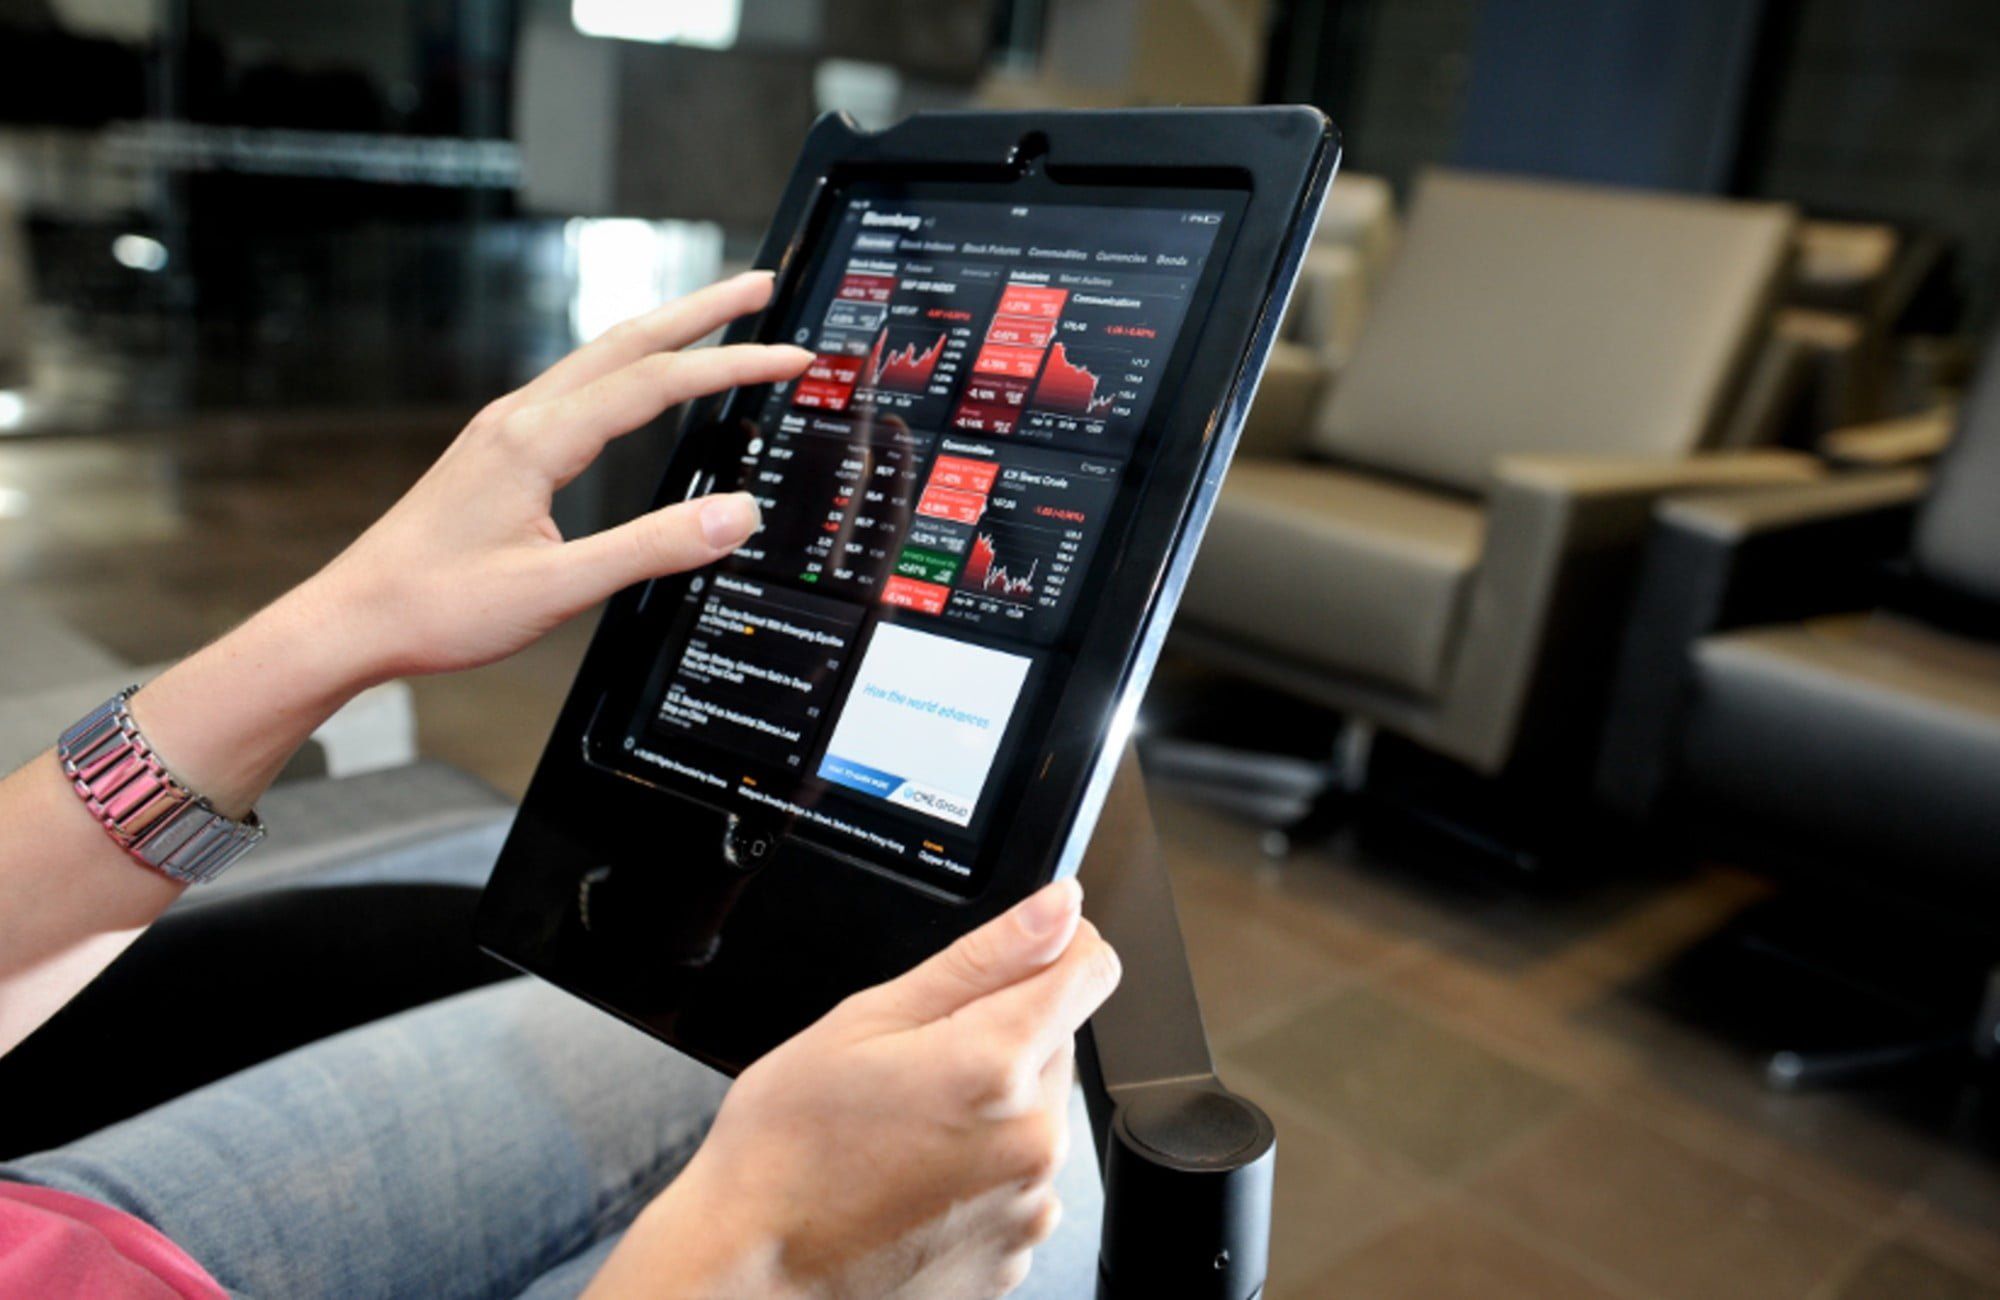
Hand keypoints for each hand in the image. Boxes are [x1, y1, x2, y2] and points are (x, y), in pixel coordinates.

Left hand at [303, 271, 812, 684]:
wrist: (352, 619)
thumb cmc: (437, 607)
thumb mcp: (557, 589)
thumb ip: (653, 548)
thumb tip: (735, 514)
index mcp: (536, 440)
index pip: (656, 382)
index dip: (731, 365)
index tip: (789, 356)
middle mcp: (519, 418)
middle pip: (628, 341)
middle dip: (702, 310)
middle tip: (763, 285)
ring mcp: (506, 429)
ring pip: (600, 357)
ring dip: (665, 332)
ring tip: (717, 317)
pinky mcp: (499, 449)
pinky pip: (578, 386)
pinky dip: (629, 367)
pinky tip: (640, 380)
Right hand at [589, 880, 1120, 1298]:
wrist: (748, 1271)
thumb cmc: (785, 1150)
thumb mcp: (867, 1020)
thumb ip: (982, 959)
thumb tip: (1058, 909)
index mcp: (994, 1066)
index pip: (1090, 970)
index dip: (1055, 947)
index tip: (1019, 953)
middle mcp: (1032, 1141)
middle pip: (1055, 1044)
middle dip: (1000, 1036)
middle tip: (914, 1063)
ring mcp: (1028, 1206)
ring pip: (1035, 1115)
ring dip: (992, 1108)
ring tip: (905, 1130)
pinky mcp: (1015, 1251)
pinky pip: (1019, 1182)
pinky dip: (981, 1172)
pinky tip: (914, 1178)